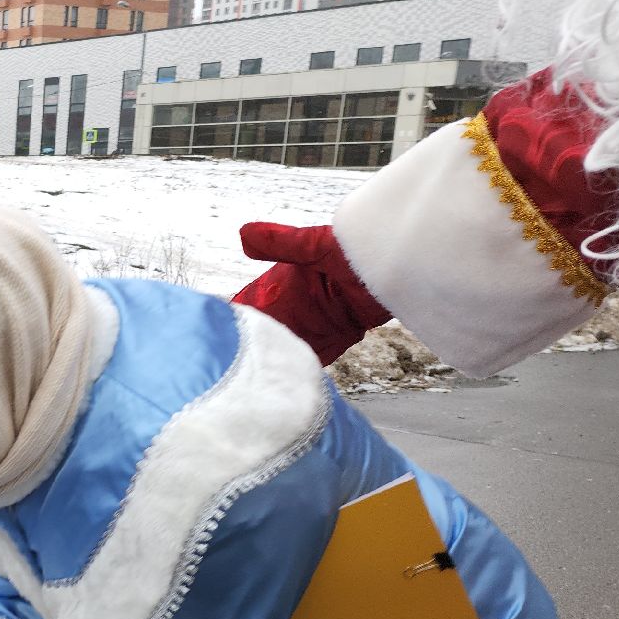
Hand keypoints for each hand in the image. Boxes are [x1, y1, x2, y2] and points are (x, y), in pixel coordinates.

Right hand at [230, 222, 389, 365]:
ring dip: (272, 360)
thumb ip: (282, 243)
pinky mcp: (332, 341)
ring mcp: (313, 325)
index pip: (252, 303)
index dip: (237, 316)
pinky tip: (282, 383)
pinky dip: (298, 369)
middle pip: (265, 331)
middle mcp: (295, 305)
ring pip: (284, 348)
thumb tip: (244, 235)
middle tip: (230, 363)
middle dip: (250, 345)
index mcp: (286, 283)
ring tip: (249, 379)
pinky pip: (310, 359)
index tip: (218, 330)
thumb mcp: (316, 246)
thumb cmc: (360, 251)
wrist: (400, 272)